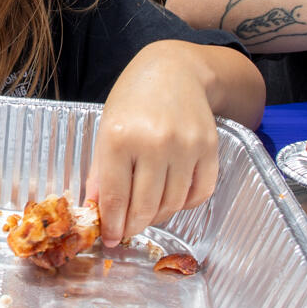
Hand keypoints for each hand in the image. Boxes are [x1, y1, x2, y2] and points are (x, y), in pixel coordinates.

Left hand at [86, 43, 220, 246]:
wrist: (174, 69)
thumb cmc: (134, 97)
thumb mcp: (107, 128)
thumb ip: (101, 170)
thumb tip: (97, 209)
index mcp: (119, 138)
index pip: (114, 198)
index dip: (112, 225)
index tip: (111, 238)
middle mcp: (154, 143)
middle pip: (144, 206)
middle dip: (133, 226)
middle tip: (128, 231)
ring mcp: (186, 146)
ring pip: (172, 204)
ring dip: (158, 215)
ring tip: (148, 210)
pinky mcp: (209, 149)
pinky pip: (199, 193)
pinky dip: (185, 204)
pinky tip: (172, 198)